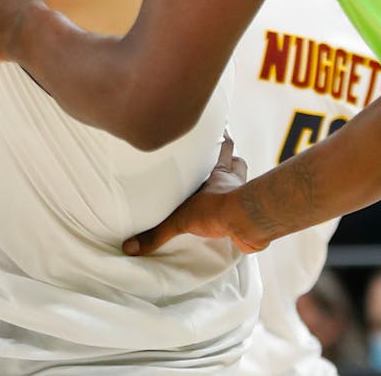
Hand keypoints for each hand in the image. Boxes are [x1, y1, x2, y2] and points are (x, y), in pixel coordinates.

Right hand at [122, 135, 263, 256]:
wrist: (244, 223)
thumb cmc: (215, 210)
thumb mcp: (180, 220)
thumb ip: (156, 233)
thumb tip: (129, 247)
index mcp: (217, 174)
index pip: (223, 149)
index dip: (222, 141)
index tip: (221, 132)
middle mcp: (233, 182)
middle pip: (237, 162)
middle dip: (232, 159)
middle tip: (226, 157)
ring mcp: (245, 197)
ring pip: (245, 182)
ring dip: (239, 182)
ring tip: (231, 185)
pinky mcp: (251, 216)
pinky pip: (247, 211)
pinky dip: (242, 211)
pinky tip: (236, 218)